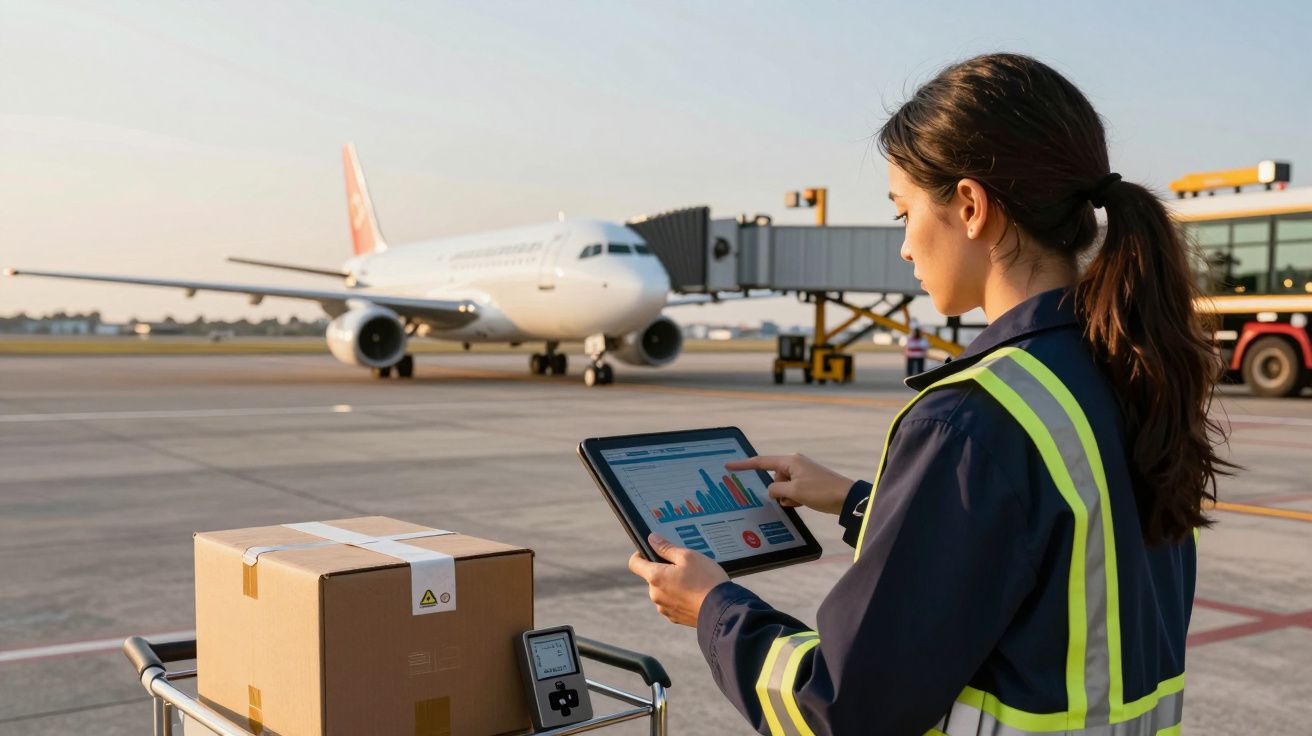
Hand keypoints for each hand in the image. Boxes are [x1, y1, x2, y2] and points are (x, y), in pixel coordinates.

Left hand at [628, 533, 729, 626]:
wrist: (722, 610)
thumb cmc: (706, 580)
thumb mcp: (688, 556)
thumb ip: (666, 547)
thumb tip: (652, 539)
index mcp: (655, 577)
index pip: (635, 563)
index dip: (641, 553)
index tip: (653, 550)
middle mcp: (656, 595)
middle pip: (652, 576)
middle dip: (665, 569)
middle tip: (685, 565)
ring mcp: (665, 608)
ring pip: (663, 590)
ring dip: (673, 584)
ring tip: (694, 580)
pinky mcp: (675, 617)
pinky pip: (673, 602)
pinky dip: (680, 597)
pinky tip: (696, 593)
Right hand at [725, 454, 853, 514]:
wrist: (847, 498)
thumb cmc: (821, 491)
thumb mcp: (794, 492)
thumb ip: (776, 490)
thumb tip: (772, 491)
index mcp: (790, 461)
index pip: (761, 462)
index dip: (744, 465)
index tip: (729, 465)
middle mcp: (795, 463)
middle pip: (774, 479)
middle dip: (779, 491)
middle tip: (793, 497)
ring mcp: (802, 472)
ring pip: (783, 487)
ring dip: (788, 496)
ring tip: (802, 500)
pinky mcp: (808, 481)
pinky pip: (792, 491)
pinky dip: (795, 498)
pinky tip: (804, 502)